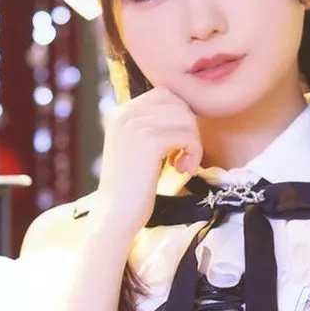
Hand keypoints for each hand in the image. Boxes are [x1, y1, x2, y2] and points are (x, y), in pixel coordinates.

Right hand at [96, 87, 201, 235]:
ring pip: (186, 119)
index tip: (176, 147)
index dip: (180, 118)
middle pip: (178, 104)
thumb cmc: (132, 189)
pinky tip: (183, 171)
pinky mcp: (149, 140)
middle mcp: (124, 113)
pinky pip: (187, 135)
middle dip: (189, 130)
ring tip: (183, 166)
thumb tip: (187, 113)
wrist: (115, 215)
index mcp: (120, 113)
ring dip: (193, 144)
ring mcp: (135, 125)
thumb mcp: (138, 149)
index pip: (165, 95)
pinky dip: (194, 153)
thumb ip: (153, 127)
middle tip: (183, 158)